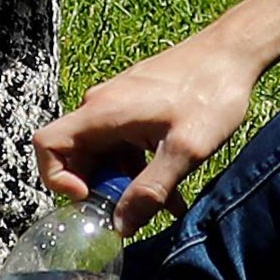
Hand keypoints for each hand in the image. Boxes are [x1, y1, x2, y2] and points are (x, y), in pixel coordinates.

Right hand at [33, 28, 270, 224]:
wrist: (232, 52)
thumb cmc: (211, 94)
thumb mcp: (184, 150)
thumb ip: (150, 190)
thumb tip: (122, 226)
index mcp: (102, 112)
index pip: (47, 144)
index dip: (55, 177)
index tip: (89, 199)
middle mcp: (101, 105)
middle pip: (76, 155)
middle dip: (100, 189)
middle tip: (135, 210)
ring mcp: (118, 104)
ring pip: (104, 153)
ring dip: (125, 183)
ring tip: (164, 206)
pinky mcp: (135, 105)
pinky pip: (122, 143)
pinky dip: (139, 168)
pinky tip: (172, 188)